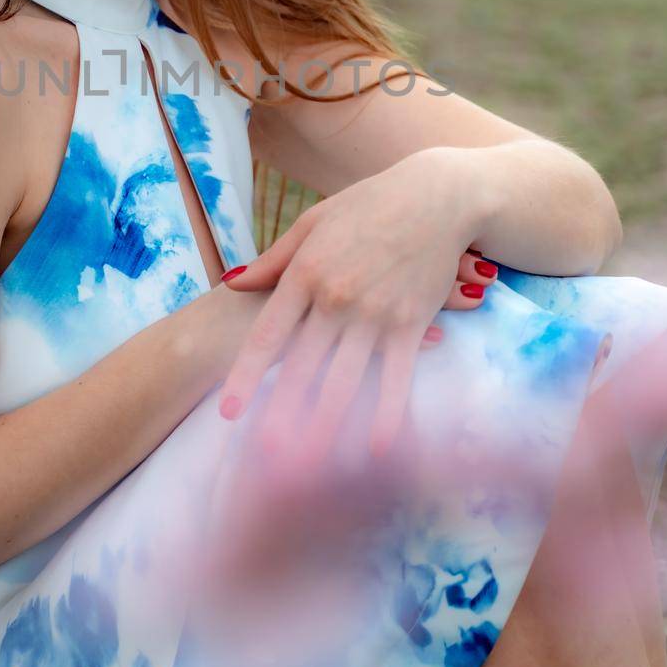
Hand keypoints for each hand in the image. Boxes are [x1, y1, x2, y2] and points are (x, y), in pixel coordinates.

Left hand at [216, 149, 497, 463]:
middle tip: (264, 460)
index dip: (246, 376)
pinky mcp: (410, 323)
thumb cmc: (370, 206)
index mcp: (305, 274)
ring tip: (309, 470)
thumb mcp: (314, 223)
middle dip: (281, 417)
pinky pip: (394, 377)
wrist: (436, 196)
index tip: (230, 412)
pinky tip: (375, 449)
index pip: (268, 336)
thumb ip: (275, 261)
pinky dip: (385, 415)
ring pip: (343, 381)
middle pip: (301, 368)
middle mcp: (335, 298)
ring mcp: (374, 314)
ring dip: (326, 428)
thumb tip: (233, 283)